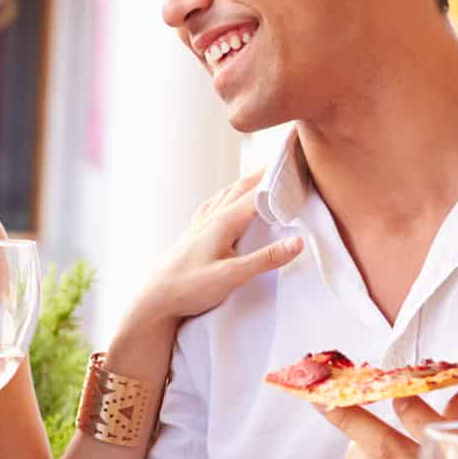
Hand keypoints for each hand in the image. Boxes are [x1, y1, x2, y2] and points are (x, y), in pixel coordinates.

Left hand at [133, 169, 304, 324]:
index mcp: (224, 221)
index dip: (280, 180)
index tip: (302, 167)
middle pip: (244, 185)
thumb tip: (298, 242)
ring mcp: (202, 222)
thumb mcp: (232, 276)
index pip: (259, 192)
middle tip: (289, 161)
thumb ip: (265, 259)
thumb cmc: (189, 287)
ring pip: (229, 191)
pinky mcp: (195, 231)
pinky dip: (231, 193)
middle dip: (266, 172)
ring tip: (266, 172)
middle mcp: (212, 215)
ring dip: (249, 180)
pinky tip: (229, 195)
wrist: (155, 298)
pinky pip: (217, 202)